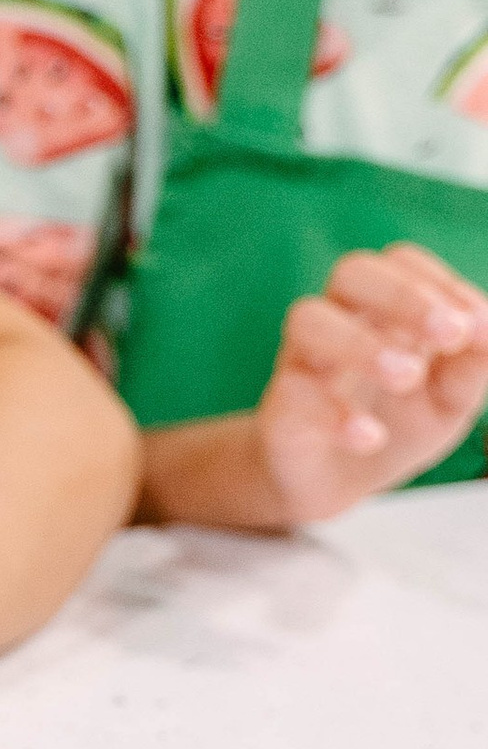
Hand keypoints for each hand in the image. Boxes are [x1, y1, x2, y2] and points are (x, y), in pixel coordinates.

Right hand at [254, 243, 487, 521]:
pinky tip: (369, 436)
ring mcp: (304, 362)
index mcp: (384, 310)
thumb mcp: (450, 399)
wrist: (336, 485)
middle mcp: (339, 322)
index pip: (402, 263)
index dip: (440, 283)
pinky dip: (335, 414)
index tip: (475, 324)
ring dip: (362, 343)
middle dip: (404, 296)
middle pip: (352, 272)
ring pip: (309, 320)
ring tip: (406, 378)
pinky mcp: (280, 409)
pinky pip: (294, 396)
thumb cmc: (394, 425)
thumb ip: (473, 366)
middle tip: (450, 334)